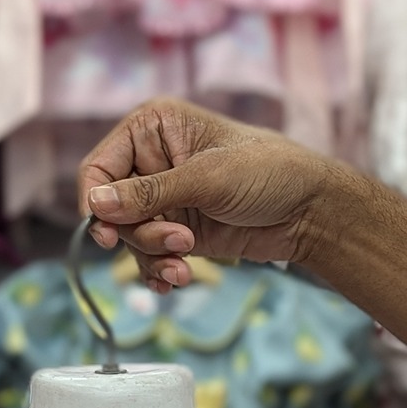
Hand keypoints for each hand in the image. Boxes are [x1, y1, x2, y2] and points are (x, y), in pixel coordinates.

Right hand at [78, 98, 339, 290]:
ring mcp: (164, 199)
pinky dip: (159, 271)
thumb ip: (149, 193)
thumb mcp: (206, 179)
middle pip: (112, 210)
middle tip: (179, 241)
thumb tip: (96, 205)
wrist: (310, 210)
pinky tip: (177, 280)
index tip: (109, 234)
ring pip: (130, 238)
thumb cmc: (268, 172)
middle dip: (140, 234)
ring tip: (186, 262)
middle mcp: (151, 161)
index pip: (98, 167)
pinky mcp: (178, 231)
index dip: (97, 203)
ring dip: (154, 256)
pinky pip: (150, 257)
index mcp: (151, 128)